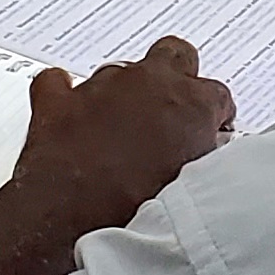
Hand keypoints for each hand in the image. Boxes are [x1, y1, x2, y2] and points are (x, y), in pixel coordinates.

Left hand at [0, 36, 234, 257]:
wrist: (73, 219)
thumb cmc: (134, 208)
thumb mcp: (188, 184)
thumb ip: (199, 156)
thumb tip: (200, 155)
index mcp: (190, 103)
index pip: (216, 93)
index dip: (212, 113)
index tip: (207, 128)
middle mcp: (149, 82)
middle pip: (173, 54)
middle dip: (174, 74)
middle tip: (169, 107)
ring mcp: (102, 85)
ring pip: (120, 71)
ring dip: (123, 93)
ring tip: (119, 131)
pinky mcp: (59, 98)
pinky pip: (57, 80)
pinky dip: (65, 95)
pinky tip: (70, 112)